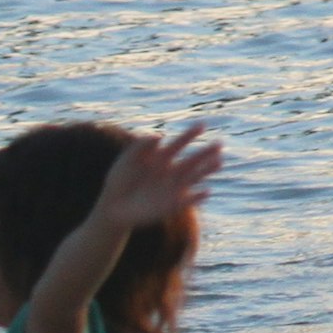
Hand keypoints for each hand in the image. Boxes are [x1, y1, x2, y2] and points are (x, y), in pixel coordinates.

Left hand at [95, 122, 223, 230]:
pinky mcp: (172, 206)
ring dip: (206, 170)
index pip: (178, 144)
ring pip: (194, 178)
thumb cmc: (119, 180)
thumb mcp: (126, 161)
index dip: (190, 134)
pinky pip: (188, 200)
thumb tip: (159, 136)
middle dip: (205, 152)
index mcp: (161, 158)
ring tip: (219, 162)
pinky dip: (197, 197)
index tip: (202, 125)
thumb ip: (140, 146)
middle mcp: (171, 172)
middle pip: (191, 160)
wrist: (113, 207)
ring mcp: (173, 188)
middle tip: (219, 144)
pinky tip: (206, 191)